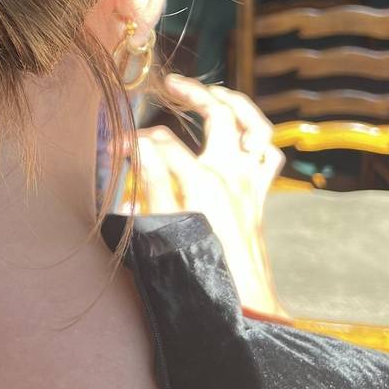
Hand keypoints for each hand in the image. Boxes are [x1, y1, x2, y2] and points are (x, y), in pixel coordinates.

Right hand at [133, 74, 286, 319]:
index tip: (120, 143)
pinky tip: (240, 134)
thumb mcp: (162, 225)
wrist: (242, 303)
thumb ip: (151, 181)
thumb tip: (138, 145)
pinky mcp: (260, 195)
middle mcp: (233, 173)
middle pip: (218, 113)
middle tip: (171, 84)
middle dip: (193, 92)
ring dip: (236, 103)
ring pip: (256, 126)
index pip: (162, 140)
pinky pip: (268, 154)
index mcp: (202, 180)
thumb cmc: (198, 269)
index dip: (137, 138)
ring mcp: (252, 182)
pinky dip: (257, 137)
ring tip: (214, 92)